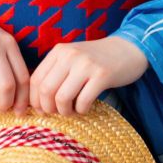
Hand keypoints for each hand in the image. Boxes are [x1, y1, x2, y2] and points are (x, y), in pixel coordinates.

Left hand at [29, 36, 148, 116]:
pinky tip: (85, 107)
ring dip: (65, 112)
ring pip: (62, 98)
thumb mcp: (71, 58)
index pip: (35, 79)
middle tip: (57, 113)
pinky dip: (81, 110)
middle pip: (46, 90)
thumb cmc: (95, 59)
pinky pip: (83, 101)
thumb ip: (55, 72)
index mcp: (59, 51)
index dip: (35, 100)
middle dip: (48, 108)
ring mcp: (86, 64)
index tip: (41, 111)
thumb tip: (37, 101)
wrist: (127, 48)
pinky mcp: (102, 75)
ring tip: (72, 111)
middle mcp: (70, 55)